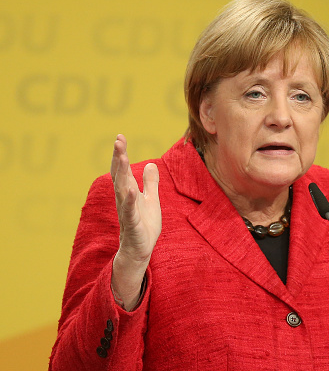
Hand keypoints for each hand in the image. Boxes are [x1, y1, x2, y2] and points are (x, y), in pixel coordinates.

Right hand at [110, 134, 160, 308]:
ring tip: (122, 157)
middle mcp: (125, 199)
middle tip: (118, 141)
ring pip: (122, 189)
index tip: (120, 137)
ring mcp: (127, 211)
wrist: (141, 250)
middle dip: (119, 158)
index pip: (124, 170)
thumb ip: (150, 183)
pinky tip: (131, 190)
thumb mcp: (152, 200)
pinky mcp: (132, 224)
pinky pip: (129, 211)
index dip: (121, 154)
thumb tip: (151, 164)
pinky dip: (130, 200)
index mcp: (129, 192)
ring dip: (122, 173)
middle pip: (120, 175)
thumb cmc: (145, 225)